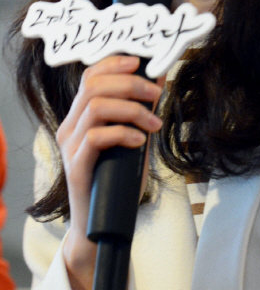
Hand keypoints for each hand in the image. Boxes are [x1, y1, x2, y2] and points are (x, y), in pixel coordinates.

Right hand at [57, 55, 161, 289]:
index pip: (89, 76)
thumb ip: (140, 112)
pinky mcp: (76, 167)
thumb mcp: (132, 138)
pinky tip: (140, 141)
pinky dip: (123, 133)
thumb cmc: (117, 180)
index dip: (114, 63)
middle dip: (131, 84)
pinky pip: (97, 137)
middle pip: (94, 86)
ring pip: (96, 107)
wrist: (100, 226)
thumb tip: (159, 79)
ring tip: (154, 122)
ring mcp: (70, 147)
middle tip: (158, 94)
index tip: (141, 63)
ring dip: (132, 109)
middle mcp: (69, 128)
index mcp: (80, 117)